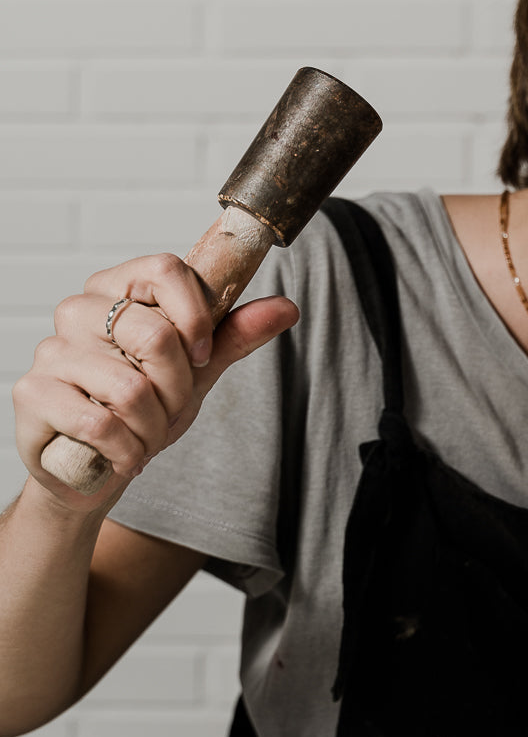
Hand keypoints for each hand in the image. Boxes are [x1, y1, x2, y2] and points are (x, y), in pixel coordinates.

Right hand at [13, 253, 297, 512]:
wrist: (97, 469)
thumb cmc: (143, 411)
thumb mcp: (196, 371)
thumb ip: (233, 337)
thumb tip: (287, 307)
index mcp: (118, 289)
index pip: (165, 268)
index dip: (196, 314)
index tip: (202, 354)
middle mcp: (78, 310)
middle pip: (154, 334)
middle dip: (178, 389)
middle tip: (169, 410)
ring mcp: (50, 350)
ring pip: (130, 388)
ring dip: (153, 428)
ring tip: (145, 437)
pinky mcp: (32, 393)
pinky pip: (98, 423)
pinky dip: (126, 450)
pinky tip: (123, 456)